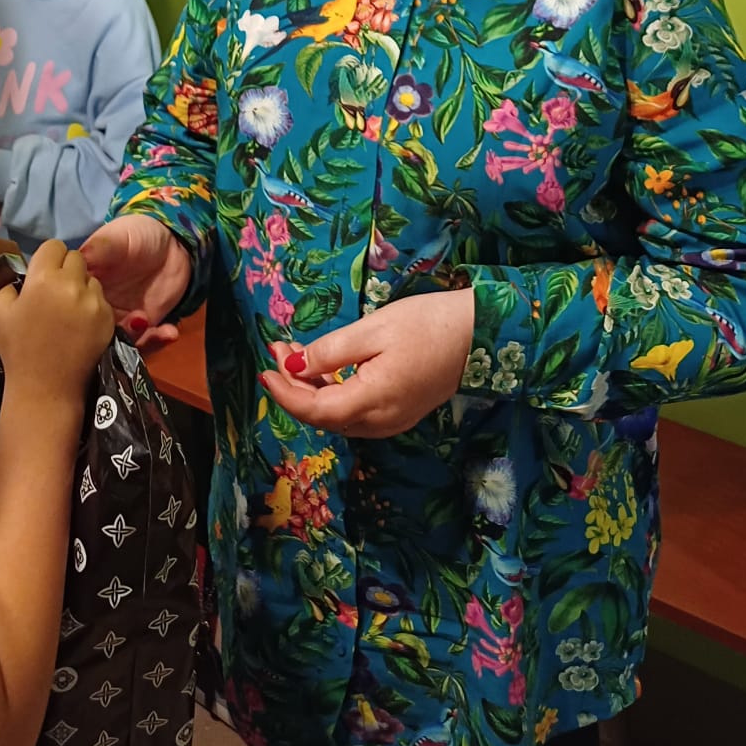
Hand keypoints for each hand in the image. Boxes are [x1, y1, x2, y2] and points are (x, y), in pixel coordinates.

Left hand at [0, 234, 19, 325]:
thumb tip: (16, 271)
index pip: (4, 247)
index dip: (17, 265)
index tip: (22, 288)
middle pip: (5, 249)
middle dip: (13, 268)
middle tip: (16, 293)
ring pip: (2, 256)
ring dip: (7, 273)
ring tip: (8, 294)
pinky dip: (0, 276)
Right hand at [0, 239, 113, 402]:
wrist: (45, 388)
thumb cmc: (17, 349)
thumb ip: (9, 284)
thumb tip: (26, 275)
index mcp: (43, 278)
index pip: (54, 246)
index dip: (47, 258)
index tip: (43, 274)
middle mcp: (72, 284)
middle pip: (75, 258)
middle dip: (66, 270)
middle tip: (56, 291)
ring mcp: (93, 301)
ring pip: (91, 279)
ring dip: (81, 287)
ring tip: (69, 310)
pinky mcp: (108, 318)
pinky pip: (101, 299)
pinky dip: (92, 306)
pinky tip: (80, 325)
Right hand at [79, 215, 190, 350]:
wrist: (172, 243)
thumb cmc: (137, 234)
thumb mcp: (117, 238)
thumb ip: (101, 248)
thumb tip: (79, 256)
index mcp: (82, 286)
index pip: (70, 307)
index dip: (74, 317)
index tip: (88, 317)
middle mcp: (96, 308)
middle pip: (90, 334)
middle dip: (104, 340)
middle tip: (121, 326)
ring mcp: (120, 320)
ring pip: (117, 345)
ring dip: (133, 342)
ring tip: (146, 322)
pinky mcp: (144, 327)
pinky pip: (145, 343)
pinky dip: (156, 342)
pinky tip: (169, 332)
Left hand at [260, 290, 475, 438]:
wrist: (479, 334)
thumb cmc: (427, 324)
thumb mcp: (374, 329)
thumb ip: (332, 351)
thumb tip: (295, 367)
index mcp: (373, 401)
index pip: (315, 410)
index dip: (284, 393)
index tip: (265, 368)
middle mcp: (380, 422)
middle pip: (324, 416)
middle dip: (294, 386)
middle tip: (279, 350)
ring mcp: (392, 422)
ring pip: (338, 416)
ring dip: (312, 390)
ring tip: (295, 355)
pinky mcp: (399, 414)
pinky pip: (355, 412)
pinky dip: (333, 393)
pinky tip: (324, 369)